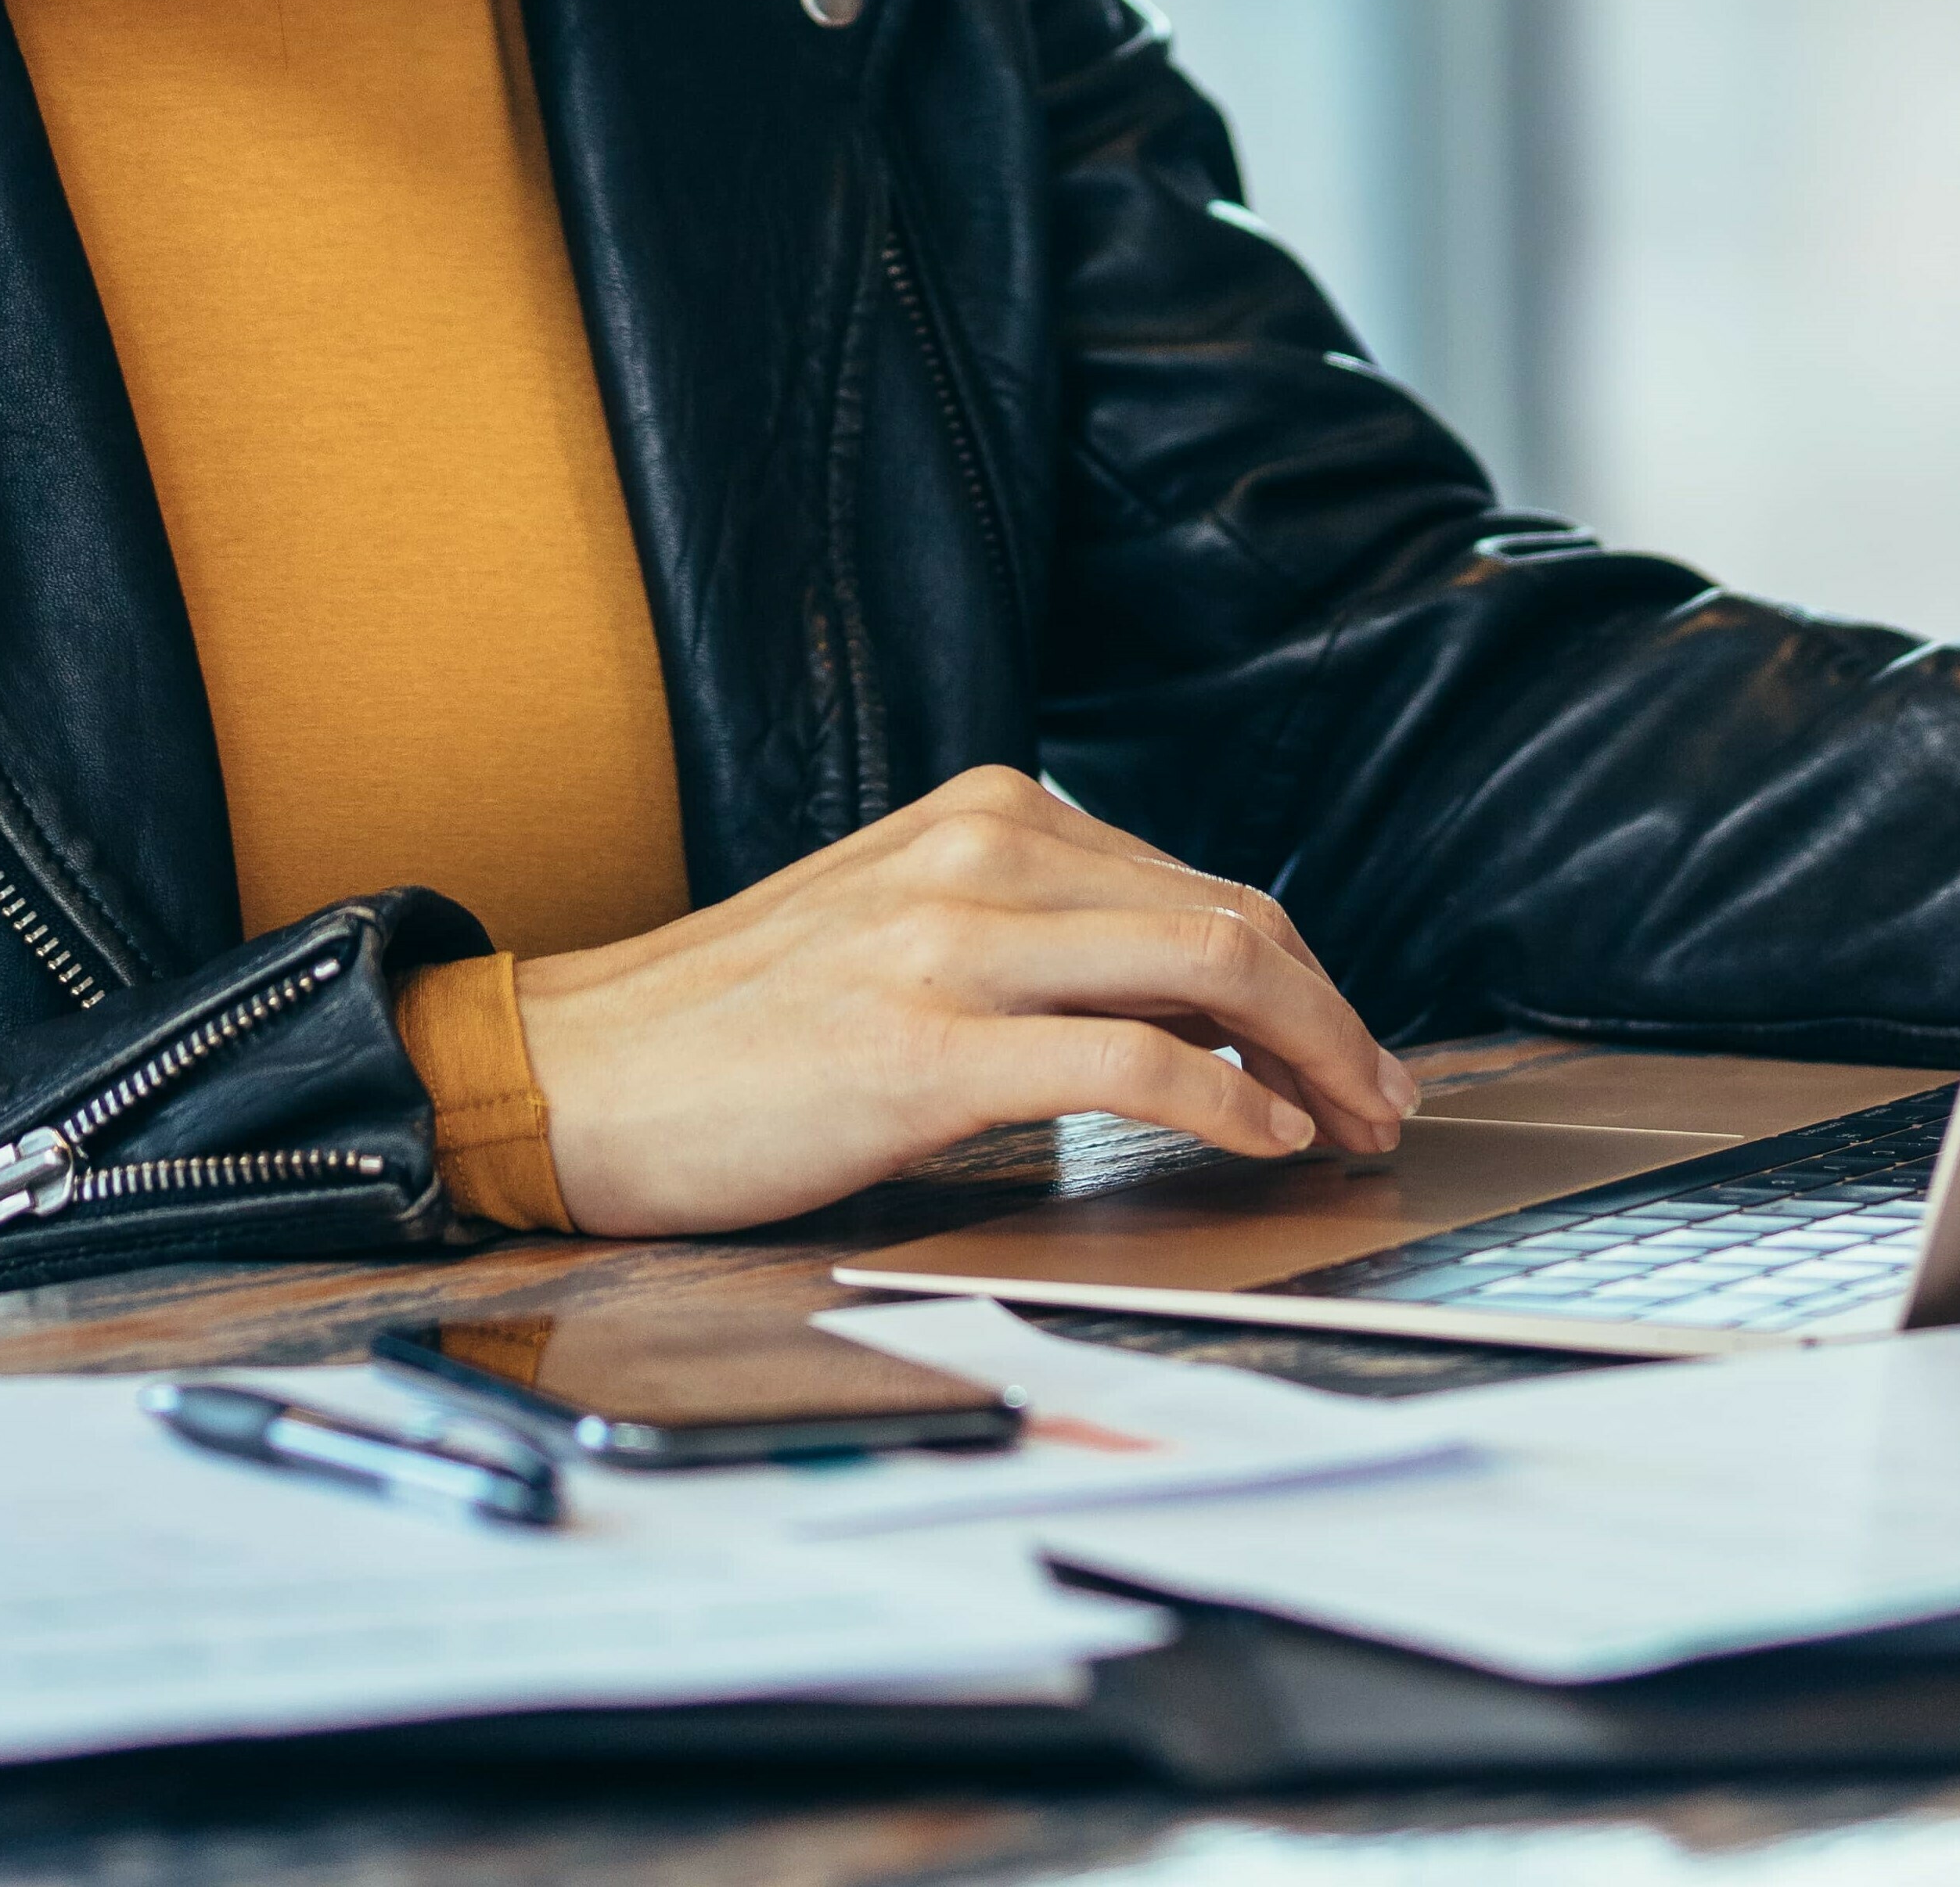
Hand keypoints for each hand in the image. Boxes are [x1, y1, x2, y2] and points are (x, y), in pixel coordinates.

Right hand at [510, 764, 1419, 1234]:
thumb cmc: (741, 1027)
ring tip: (1347, 1130)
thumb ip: (1038, 940)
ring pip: (1207, 969)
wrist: (577, 1071)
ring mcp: (952, 943)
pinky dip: (1226, 1104)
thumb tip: (1196, 1011)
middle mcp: (981, 852)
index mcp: (985, 815)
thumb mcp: (906, 933)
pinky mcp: (923, 1049)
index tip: (1350, 1054)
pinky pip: (1130, 1063)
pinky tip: (1262, 1143)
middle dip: (1336, 1018)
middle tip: (1383, 1102)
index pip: (1201, 886)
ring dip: (1310, 1058)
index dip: (1306, 975)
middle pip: (1231, 918)